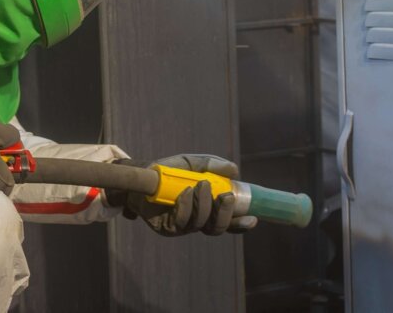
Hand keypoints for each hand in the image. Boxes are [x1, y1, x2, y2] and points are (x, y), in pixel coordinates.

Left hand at [112, 154, 257, 235]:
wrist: (140, 175)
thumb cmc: (167, 171)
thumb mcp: (191, 163)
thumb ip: (211, 165)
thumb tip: (234, 170)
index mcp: (207, 208)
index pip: (228, 221)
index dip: (240, 223)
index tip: (252, 217)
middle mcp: (196, 220)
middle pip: (217, 228)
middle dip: (225, 214)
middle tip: (226, 196)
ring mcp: (182, 226)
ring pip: (201, 225)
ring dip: (205, 205)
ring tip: (201, 185)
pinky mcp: (167, 228)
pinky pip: (182, 222)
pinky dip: (186, 206)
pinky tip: (185, 192)